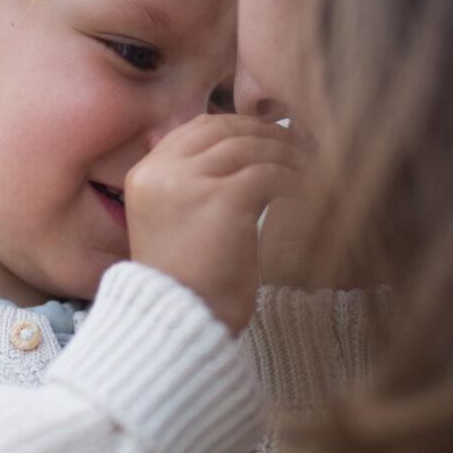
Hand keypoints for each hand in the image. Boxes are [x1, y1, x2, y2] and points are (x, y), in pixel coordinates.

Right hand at [125, 115, 306, 333]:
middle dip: (265, 133)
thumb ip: (192, 185)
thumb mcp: (174, 223)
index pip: (197, 129)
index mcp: (144, 175)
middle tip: (298, 144)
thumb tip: (241, 152)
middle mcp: (160, 172)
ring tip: (309, 165)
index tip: (269, 136)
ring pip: (249, 147)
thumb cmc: (186, 283)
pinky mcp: (222, 200)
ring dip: (285, 154)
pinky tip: (305, 190)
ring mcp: (188, 183)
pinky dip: (292, 179)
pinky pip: (268, 174)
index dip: (238, 126)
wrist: (180, 326)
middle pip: (223, 129)